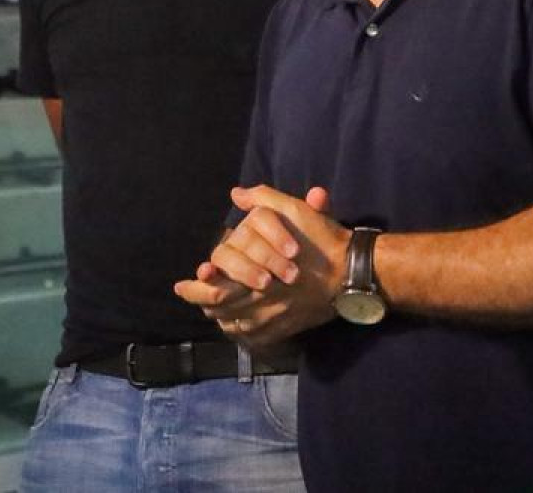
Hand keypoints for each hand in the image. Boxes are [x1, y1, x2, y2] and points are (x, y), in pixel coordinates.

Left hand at [173, 185, 346, 348]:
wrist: (351, 273)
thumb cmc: (322, 241)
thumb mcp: (294, 211)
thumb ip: (263, 200)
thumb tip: (237, 194)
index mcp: (255, 273)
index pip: (213, 287)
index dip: (194, 288)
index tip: (181, 285)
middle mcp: (258, 301)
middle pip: (219, 309)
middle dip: (201, 303)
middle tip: (190, 297)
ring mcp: (271, 318)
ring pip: (234, 324)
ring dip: (218, 317)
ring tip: (210, 310)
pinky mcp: (284, 329)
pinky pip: (254, 337)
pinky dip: (240, 334)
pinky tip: (235, 326)